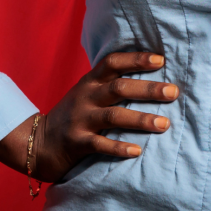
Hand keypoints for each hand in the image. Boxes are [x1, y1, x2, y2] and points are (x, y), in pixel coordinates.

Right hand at [0, 52, 179, 182]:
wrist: (36, 143)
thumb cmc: (73, 115)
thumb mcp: (87, 92)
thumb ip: (110, 83)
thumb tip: (150, 75)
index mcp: (90, 82)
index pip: (113, 62)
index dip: (136, 59)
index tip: (160, 60)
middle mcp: (86, 97)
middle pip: (119, 88)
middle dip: (148, 88)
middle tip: (173, 91)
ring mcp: (80, 120)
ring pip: (114, 116)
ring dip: (141, 119)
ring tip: (164, 124)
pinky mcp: (77, 143)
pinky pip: (100, 145)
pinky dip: (119, 148)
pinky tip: (137, 151)